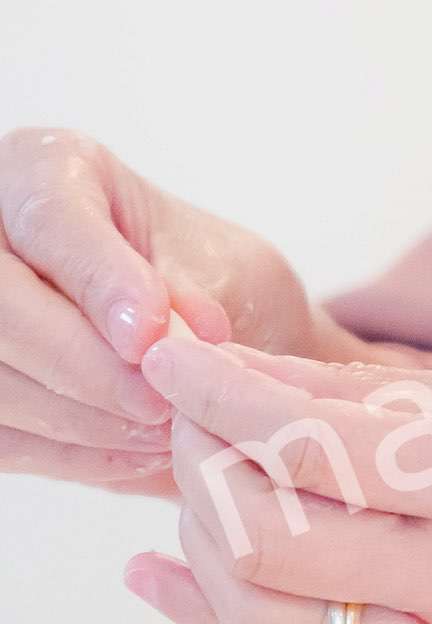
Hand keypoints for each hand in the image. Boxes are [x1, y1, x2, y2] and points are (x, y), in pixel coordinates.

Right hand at [0, 128, 336, 493]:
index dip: (98, 282)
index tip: (150, 338)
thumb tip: (162, 334)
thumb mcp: (218, 265)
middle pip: (0, 305)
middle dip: (82, 366)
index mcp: (44, 167)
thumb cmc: (208, 278)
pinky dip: (69, 454)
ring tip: (165, 434)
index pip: (51, 219)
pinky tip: (136, 456)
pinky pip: (0, 435)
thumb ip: (183, 290)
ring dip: (80, 420)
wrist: (202, 335)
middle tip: (163, 405)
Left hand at [125, 331, 431, 623]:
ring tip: (194, 485)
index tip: (166, 352)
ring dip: (203, 544)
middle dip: (199, 464)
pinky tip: (178, 573)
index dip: (215, 392)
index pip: (305, 439)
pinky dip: (227, 614)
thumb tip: (228, 368)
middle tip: (184, 411)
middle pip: (269, 535)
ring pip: (267, 616)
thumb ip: (362, 392)